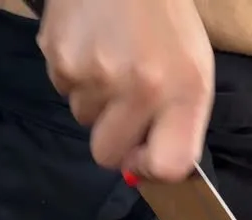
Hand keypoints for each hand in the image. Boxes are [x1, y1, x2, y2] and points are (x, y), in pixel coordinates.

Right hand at [37, 0, 213, 180]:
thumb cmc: (164, 19)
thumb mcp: (193, 69)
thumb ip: (178, 123)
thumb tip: (142, 169)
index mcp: (183, 91)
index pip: (167, 165)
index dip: (150, 170)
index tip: (142, 156)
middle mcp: (139, 88)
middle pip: (108, 155)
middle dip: (113, 137)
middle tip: (123, 102)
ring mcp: (93, 74)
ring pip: (82, 118)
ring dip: (95, 99)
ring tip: (111, 58)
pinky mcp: (58, 57)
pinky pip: (63, 88)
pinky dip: (75, 74)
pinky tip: (91, 43)